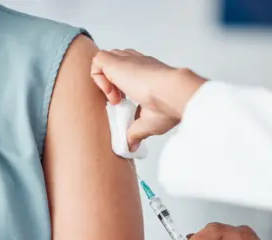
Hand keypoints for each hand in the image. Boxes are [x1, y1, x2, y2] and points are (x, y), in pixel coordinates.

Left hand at [91, 49, 205, 150]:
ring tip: (115, 99)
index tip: (124, 103)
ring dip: (104, 81)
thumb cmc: (169, 106)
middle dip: (110, 83)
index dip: (120, 87)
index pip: (127, 73)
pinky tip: (111, 93)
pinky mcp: (117, 61)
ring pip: (104, 61)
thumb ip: (135, 132)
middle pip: (114, 64)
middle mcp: (137, 64)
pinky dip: (98, 77)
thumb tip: (131, 146)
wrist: (174, 94)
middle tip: (118, 101)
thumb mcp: (148, 123)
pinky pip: (97, 61)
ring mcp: (127, 60)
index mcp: (146, 75)